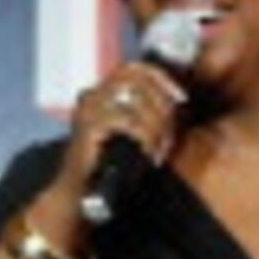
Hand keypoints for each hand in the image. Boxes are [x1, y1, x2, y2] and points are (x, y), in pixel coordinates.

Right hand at [59, 58, 188, 203]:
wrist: (79, 190)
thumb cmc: (108, 163)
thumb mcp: (129, 132)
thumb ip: (145, 113)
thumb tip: (177, 102)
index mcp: (99, 92)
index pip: (133, 68)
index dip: (160, 77)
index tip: (179, 96)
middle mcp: (91, 95)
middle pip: (138, 81)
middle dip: (162, 103)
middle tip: (170, 129)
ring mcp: (88, 108)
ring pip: (137, 102)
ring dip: (157, 125)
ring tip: (160, 147)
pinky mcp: (90, 125)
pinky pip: (130, 122)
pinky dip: (146, 137)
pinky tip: (148, 152)